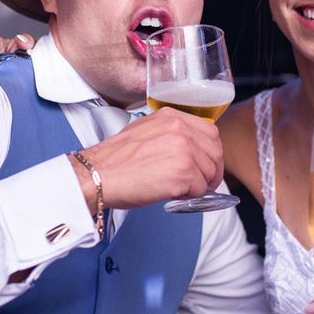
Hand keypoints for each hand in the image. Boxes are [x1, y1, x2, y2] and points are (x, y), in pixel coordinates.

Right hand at [71, 107, 225, 210]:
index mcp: (170, 117)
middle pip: (215, 151)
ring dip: (199, 185)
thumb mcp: (144, 132)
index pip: (210, 131)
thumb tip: (189, 149)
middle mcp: (179, 128)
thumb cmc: (115, 161)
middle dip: (212, 170)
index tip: (206, 163)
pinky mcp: (183, 171)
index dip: (211, 151)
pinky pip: (201, 189)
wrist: (97, 175)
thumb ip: (169, 134)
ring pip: (210, 172)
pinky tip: (172, 193)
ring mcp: (183, 149)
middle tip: (201, 183)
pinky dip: (190, 196)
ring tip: (177, 188)